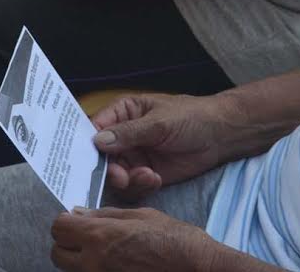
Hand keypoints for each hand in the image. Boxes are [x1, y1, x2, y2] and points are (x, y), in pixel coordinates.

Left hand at [50, 208, 217, 271]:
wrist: (193, 267)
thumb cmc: (172, 238)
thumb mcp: (141, 215)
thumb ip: (107, 214)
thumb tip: (80, 213)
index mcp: (101, 236)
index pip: (59, 227)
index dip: (66, 220)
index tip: (77, 218)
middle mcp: (93, 262)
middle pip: (57, 252)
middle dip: (67, 241)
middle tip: (85, 234)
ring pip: (69, 268)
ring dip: (77, 256)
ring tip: (100, 248)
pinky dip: (92, 267)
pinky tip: (112, 261)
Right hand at [91, 93, 243, 199]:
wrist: (220, 135)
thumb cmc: (191, 117)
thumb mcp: (160, 122)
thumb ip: (129, 133)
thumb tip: (98, 141)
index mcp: (123, 113)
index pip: (95, 128)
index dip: (84, 144)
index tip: (80, 160)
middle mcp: (124, 136)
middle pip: (100, 157)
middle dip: (109, 170)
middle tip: (121, 177)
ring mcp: (134, 156)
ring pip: (115, 175)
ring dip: (127, 180)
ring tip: (147, 176)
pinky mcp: (145, 173)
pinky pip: (132, 186)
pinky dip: (140, 186)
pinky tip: (156, 179)